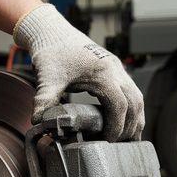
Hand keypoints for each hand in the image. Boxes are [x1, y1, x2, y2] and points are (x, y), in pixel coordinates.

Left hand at [13, 3, 143, 141]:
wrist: (53, 30)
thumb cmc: (51, 51)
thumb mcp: (47, 77)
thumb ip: (45, 100)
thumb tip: (38, 122)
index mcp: (103, 72)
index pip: (119, 106)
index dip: (116, 127)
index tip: (107, 141)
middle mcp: (116, 70)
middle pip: (135, 104)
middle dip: (129, 127)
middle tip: (118, 145)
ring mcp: (118, 70)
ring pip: (138, 99)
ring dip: (136, 120)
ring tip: (127, 140)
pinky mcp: (116, 71)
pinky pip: (133, 94)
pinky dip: (133, 111)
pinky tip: (127, 124)